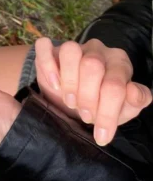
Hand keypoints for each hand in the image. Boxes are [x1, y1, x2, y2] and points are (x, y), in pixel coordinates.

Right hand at [35, 37, 151, 145]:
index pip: (116, 84)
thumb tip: (134, 92)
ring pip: (70, 50)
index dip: (107, 111)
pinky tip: (54, 84)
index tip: (101, 133)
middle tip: (85, 116)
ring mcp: (74, 47)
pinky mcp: (51, 49)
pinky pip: (45, 46)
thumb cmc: (101, 103)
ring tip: (70, 101)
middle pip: (92, 65)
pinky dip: (48, 65)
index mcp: (119, 62)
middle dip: (88, 97)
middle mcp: (98, 50)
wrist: (72, 100)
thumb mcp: (122, 108)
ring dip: (69, 80)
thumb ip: (136, 100)